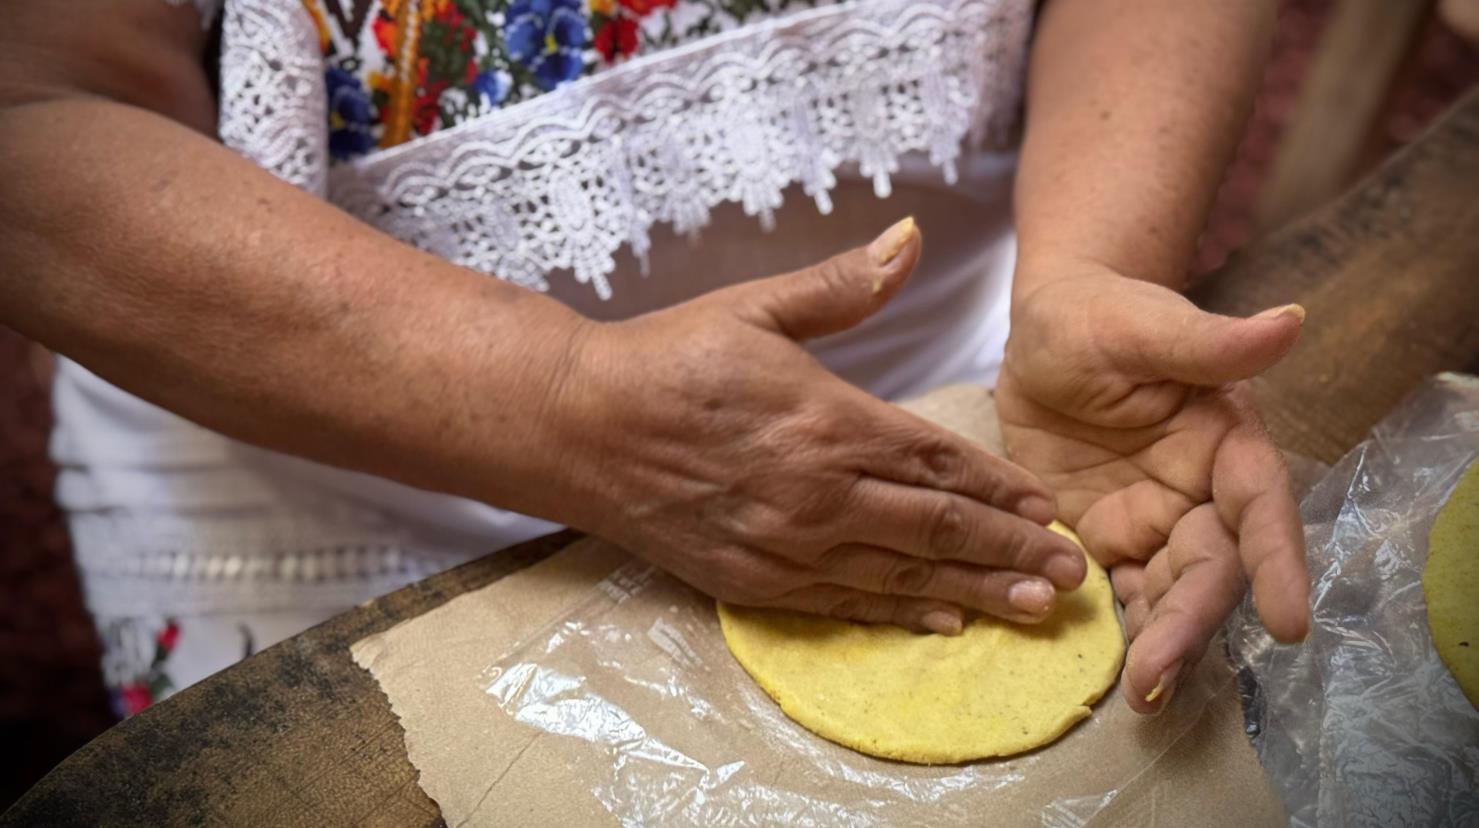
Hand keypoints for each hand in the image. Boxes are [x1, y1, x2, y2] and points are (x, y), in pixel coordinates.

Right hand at [555, 219, 1086, 633]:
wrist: (576, 426)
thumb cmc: (667, 358)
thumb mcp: (756, 308)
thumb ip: (843, 286)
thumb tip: (911, 237)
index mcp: (828, 420)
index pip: (938, 460)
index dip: (1001, 487)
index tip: (1051, 506)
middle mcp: (819, 492)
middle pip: (938, 526)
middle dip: (1012, 549)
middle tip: (1073, 572)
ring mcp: (786, 545)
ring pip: (902, 576)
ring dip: (976, 592)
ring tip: (1036, 608)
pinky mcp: (753, 581)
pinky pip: (844, 604)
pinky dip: (901, 615)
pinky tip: (945, 623)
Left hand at [997, 257, 1309, 711]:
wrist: (1046, 334)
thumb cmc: (1100, 317)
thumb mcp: (1144, 325)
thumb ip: (1208, 342)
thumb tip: (1290, 322)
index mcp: (1226, 442)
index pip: (1260, 507)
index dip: (1277, 563)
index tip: (1289, 622)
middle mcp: (1200, 493)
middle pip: (1211, 569)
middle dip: (1191, 624)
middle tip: (1158, 678)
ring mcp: (1153, 521)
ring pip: (1167, 592)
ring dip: (1158, 641)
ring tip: (1138, 695)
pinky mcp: (1104, 538)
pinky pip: (1116, 591)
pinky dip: (1115, 629)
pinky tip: (1105, 672)